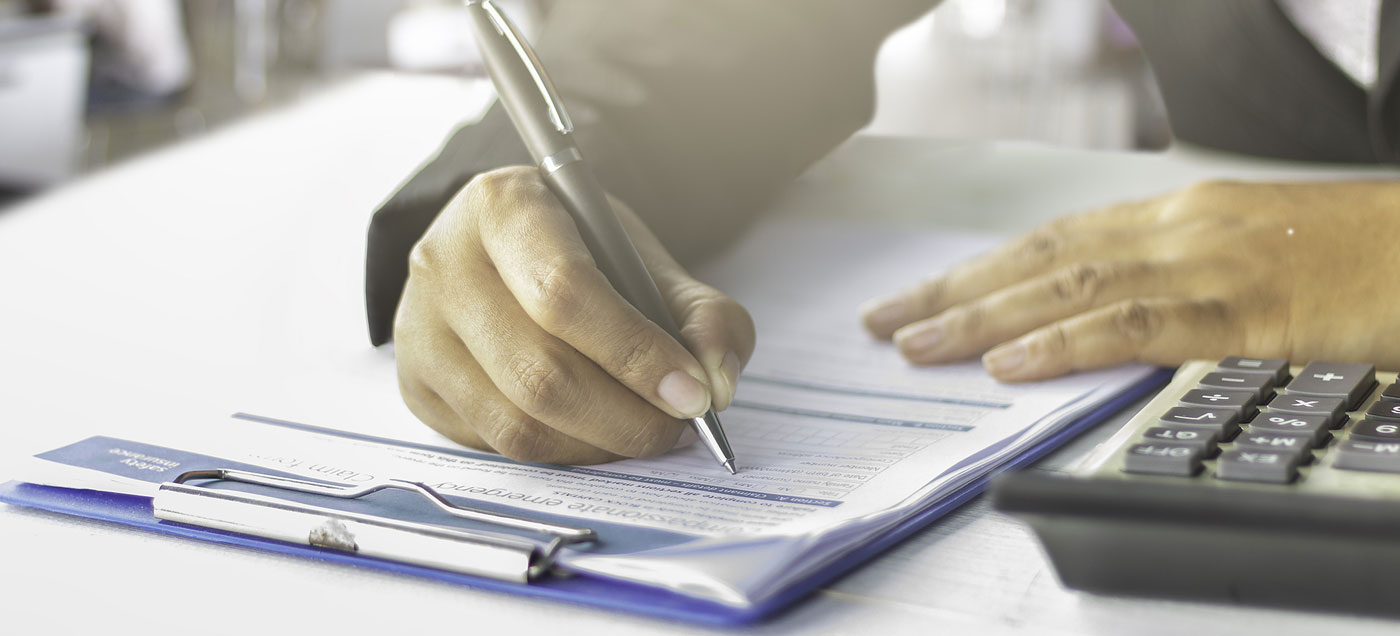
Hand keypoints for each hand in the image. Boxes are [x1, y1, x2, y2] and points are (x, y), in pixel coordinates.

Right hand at [394, 166, 753, 463]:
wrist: (502, 252)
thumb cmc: (579, 250)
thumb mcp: (643, 257)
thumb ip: (700, 312)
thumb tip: (715, 382)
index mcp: (503, 206)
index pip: (564, 292)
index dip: (635, 353)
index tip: (692, 392)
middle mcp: (444, 264)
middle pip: (540, 372)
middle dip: (627, 416)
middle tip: (678, 424)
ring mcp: (420, 329)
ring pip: (518, 422)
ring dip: (598, 444)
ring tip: (643, 429)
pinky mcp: (417, 384)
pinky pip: (497, 445)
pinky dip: (562, 453)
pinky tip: (594, 431)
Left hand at [860, 180, 1399, 380]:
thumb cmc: (1358, 256)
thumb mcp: (1251, 255)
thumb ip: (1175, 281)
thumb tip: (1099, 318)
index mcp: (1179, 219)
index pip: (1052, 241)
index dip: (979, 270)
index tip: (921, 296)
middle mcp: (1180, 231)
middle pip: (1039, 258)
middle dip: (954, 292)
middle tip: (885, 322)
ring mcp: (1210, 265)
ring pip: (1069, 286)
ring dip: (985, 318)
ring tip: (917, 344)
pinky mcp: (1246, 310)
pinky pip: (1138, 324)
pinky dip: (1067, 342)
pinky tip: (1013, 361)